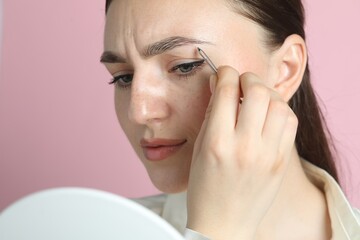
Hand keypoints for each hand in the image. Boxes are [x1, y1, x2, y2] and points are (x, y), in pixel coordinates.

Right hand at [186, 66, 297, 239]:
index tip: (224, 74)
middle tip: (241, 84)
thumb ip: (212, 114)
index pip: (227, 90)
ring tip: (256, 99)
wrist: (224, 224)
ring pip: (279, 104)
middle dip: (248, 79)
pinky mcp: (282, 162)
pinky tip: (268, 115)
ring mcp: (268, 155)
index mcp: (217, 142)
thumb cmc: (205, 188)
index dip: (226, 73)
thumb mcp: (199, 149)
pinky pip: (290, 123)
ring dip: (267, 94)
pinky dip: (280, 111)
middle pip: (258, 91)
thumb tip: (221, 85)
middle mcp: (245, 147)